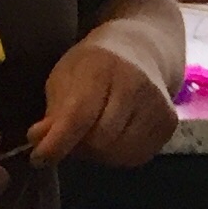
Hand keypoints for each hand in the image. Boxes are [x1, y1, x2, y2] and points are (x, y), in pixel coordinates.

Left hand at [30, 37, 176, 168]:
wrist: (141, 50)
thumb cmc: (94, 64)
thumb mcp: (65, 77)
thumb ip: (53, 112)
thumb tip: (38, 142)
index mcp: (103, 67)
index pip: (78, 116)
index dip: (57, 143)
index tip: (38, 158)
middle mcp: (136, 84)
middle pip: (100, 140)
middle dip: (80, 146)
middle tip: (71, 136)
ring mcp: (158, 104)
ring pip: (119, 153)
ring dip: (99, 154)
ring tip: (93, 134)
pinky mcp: (169, 123)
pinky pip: (137, 156)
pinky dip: (119, 155)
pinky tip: (115, 136)